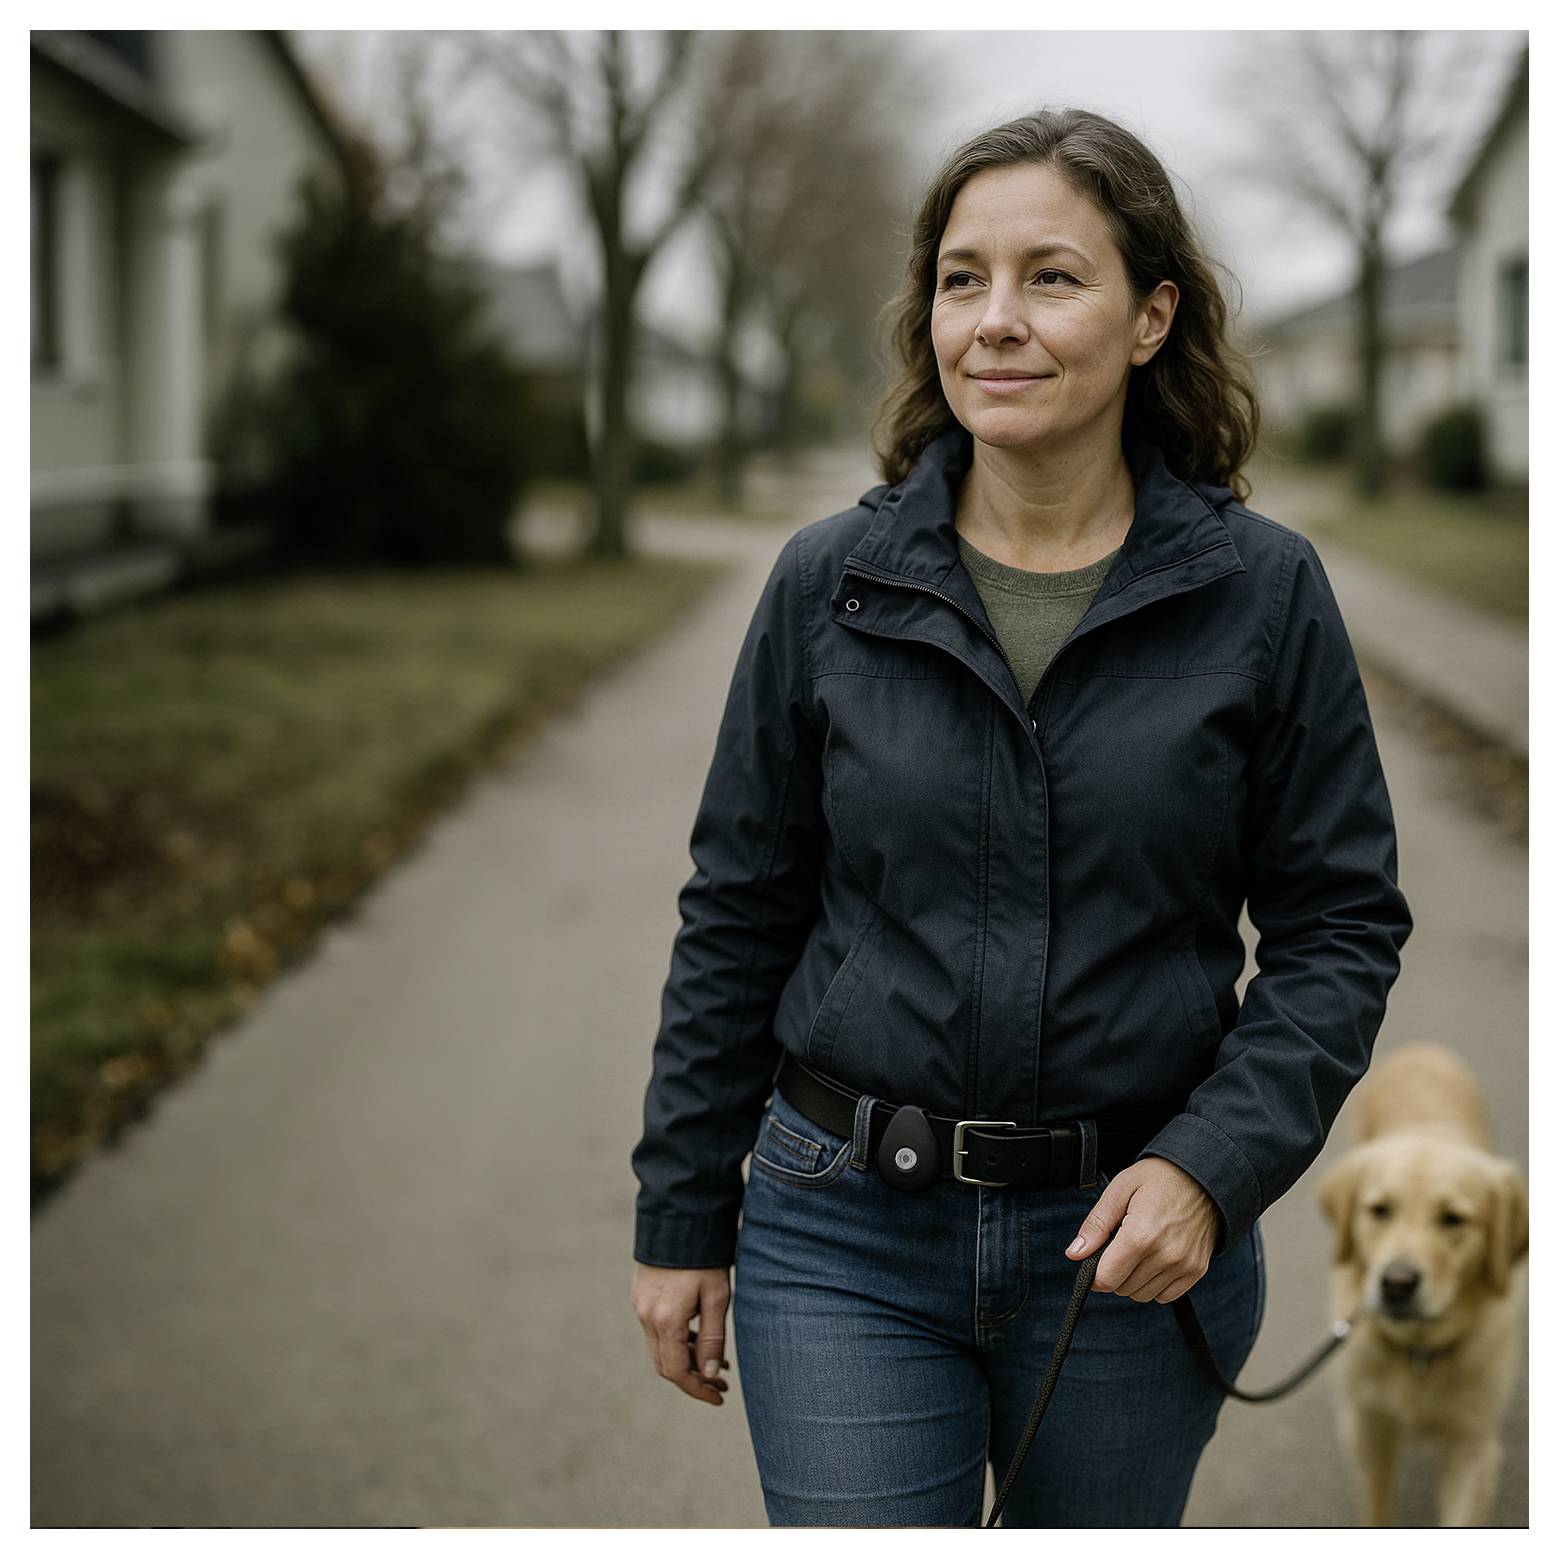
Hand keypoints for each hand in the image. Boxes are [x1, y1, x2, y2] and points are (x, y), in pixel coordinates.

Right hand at [630, 1263, 732, 1405]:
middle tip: (721, 1382)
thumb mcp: (716, 1296)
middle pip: (665, 1364)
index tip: (720, 1397)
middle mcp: (646, 1316)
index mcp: (666, 1320)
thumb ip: (712, 1338)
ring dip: (685, 1359)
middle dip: (692, 1378)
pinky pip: (656, 1328)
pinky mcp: (640, 1293)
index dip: (698, 1390)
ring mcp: (640, 1304)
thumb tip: (710, 1375)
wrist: (678, 1215)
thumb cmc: (704, 1255)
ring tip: (717, 1361)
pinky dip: (676, 1339)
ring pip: (660, 1347)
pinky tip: (698, 1335)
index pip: (677, 1372)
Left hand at [1064, 1156, 1219, 1302]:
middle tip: (1119, 1246)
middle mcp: (1165, 1255)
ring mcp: (1183, 1265)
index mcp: (1141, 1235)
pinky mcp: (1196, 1271)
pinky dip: (1154, 1284)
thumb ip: (1096, 1225)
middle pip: (1123, 1288)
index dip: (1094, 1274)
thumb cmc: (1158, 1178)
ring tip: (1138, 1250)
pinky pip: (1166, 1296)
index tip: (1094, 1261)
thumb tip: (1075, 1253)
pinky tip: (1154, 1260)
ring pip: (1143, 1295)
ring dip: (1133, 1280)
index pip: (1107, 1278)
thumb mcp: (1120, 1190)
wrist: (1203, 1176)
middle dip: (1113, 1272)